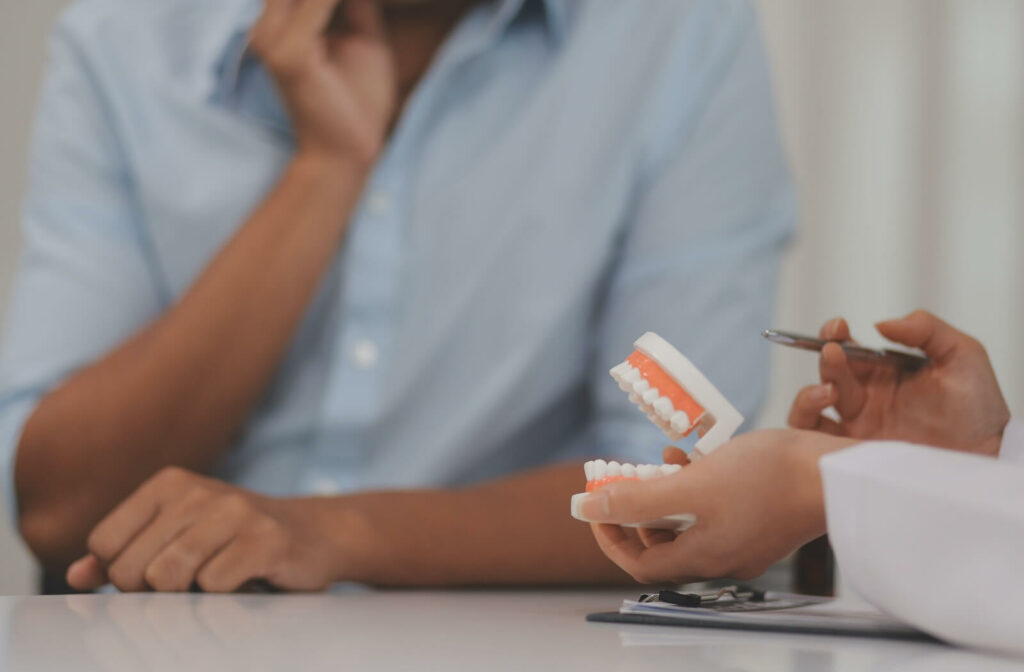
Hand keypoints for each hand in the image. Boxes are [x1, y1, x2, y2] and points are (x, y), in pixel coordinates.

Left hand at [66, 468, 351, 592]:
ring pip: (167, 578)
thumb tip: (76, 577)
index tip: (156, 573)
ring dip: (189, 596)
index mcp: (168, 484)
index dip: (122, 573)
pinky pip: (213, 587)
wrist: (315, 534)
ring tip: (215, 582)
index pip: (104, 543)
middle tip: (191, 584)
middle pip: (131, 568)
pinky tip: (245, 581)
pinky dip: (224, 599)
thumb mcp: (177, 537)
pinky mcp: (265, 538)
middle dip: (153, 592)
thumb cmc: (236, 541)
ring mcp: (234, 511)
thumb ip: (124, 554)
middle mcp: (197, 490)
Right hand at [251, 0, 396, 164]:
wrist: (349, 154)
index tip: (354, 0)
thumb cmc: (357, 102)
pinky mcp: (289, 54)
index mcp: (279, 24)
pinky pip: (318, 3)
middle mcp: (266, 28)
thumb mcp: (364, 39)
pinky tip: (361, 0)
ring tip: (361, 2)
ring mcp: (272, 39)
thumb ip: (357, 5)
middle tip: (360, 0)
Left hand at [579, 430, 855, 583]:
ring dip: (668, 493)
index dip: (610, 537)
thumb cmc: (768, 479)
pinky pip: (715, 510)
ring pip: (689, 523)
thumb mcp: (691, 486)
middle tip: (627, 478)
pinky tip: (699, 456)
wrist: (835, 473)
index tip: (596, 506)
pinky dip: (698, 486)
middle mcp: (722, 557)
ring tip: (665, 460)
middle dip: (638, 509)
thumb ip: (637, 500)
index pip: (640, 563)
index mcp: (703, 557)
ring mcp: (745, 541)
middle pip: (662, 544)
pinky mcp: (762, 520)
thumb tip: (585, 509)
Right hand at [789, 311, 1010, 456]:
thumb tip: (880, 324)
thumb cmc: (979, 408)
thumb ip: (926, 329)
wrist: (988, 457)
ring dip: (809, 395)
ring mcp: (857, 427)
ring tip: (829, 392)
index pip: (847, 348)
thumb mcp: (961, 355)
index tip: (837, 327)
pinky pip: (817, 443)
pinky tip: (826, 422)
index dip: (834, 334)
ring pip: (810, 408)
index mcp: (883, 372)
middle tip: (834, 353)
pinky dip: (808, 431)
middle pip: (828, 373)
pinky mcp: (853, 456)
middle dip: (826, 359)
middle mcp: (865, 398)